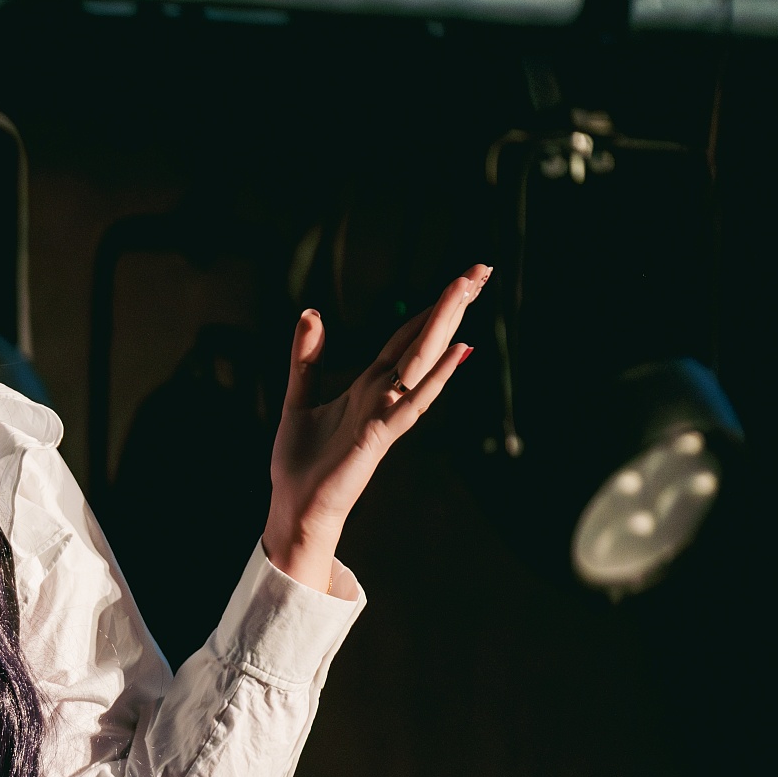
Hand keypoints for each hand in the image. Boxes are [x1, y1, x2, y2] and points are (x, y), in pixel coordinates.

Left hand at [264, 264, 488, 591]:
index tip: (459, 279)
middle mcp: (385, 395)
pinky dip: (435, 377)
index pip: (407, 337)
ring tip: (468, 289)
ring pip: (422, 362)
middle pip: (423, 341)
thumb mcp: (298, 397)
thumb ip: (307, 357)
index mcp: (369, 386)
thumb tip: (310, 312)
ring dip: (445, 325)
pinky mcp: (379, 435)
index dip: (430, 307)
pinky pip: (412, 401)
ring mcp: (386, 414)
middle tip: (482, 269)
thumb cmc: (300, 463)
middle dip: (451, 305)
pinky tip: (458, 350)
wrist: (294, 507)